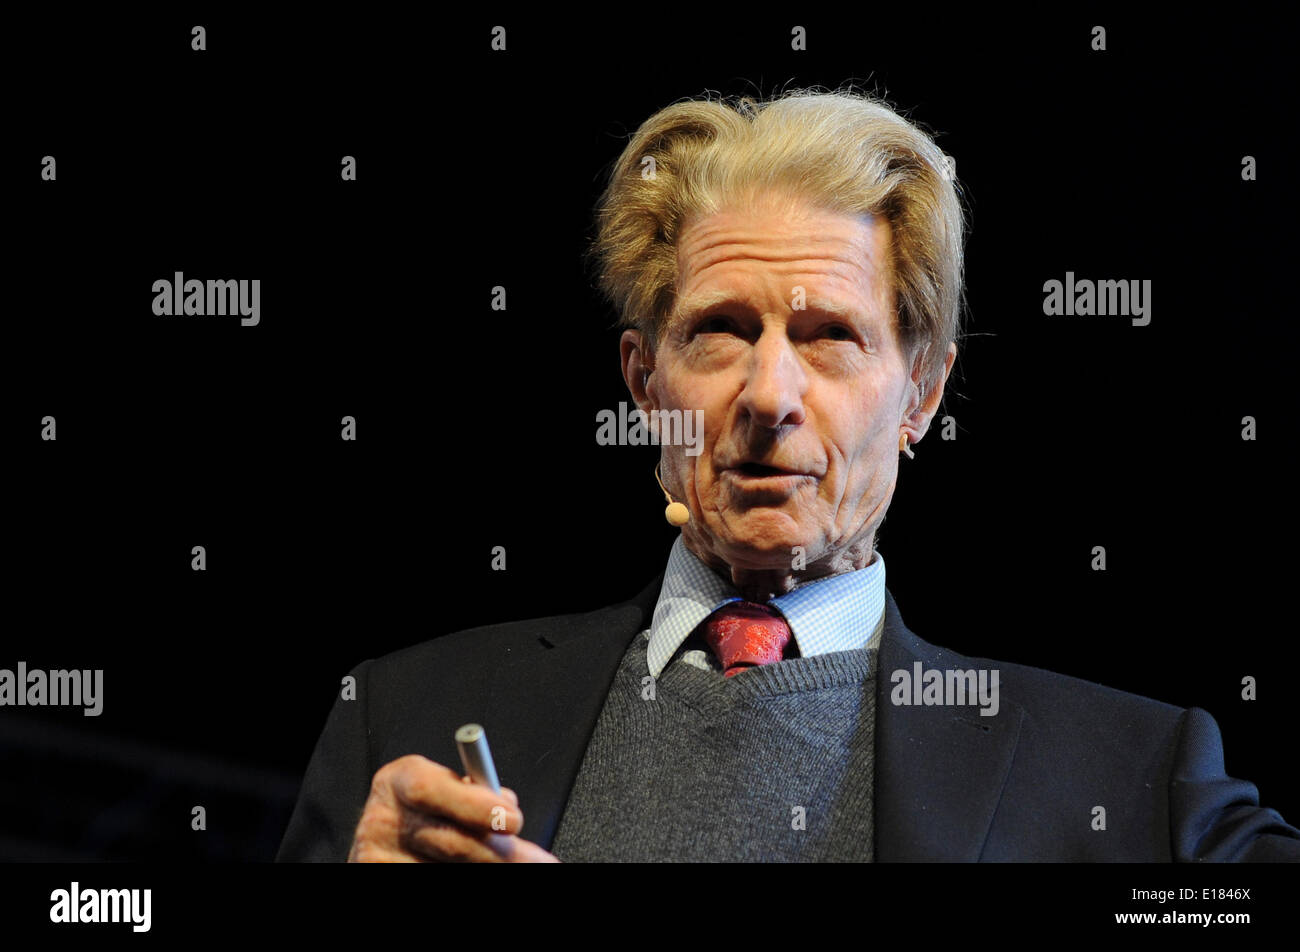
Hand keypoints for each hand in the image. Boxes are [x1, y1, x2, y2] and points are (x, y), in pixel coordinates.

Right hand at [347, 754, 559, 861]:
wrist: (390, 836)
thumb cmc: (427, 809)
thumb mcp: (441, 787)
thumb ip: (472, 794)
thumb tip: (509, 811)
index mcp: (399, 781)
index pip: (430, 790)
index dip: (475, 805)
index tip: (514, 819)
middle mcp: (383, 821)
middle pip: (451, 842)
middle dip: (501, 852)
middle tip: (538, 859)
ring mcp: (379, 857)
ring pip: (448, 868)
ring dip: (491, 867)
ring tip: (518, 863)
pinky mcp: (381, 874)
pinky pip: (436, 875)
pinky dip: (472, 874)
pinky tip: (486, 869)